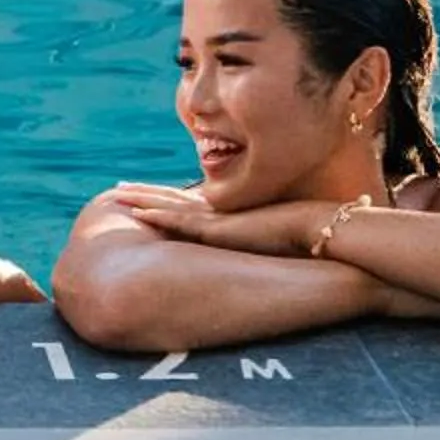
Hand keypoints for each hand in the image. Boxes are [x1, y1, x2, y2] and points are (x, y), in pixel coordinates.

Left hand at [110, 183, 329, 257]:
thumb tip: (272, 251)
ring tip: (116, 195)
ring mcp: (218, 218)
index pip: (190, 203)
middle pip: (172, 199)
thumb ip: (267, 243)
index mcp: (231, 214)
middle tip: (119, 189)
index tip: (146, 193)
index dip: (166, 197)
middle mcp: (220, 212)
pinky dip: (158, 215)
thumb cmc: (308, 238)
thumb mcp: (279, 241)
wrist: (323, 230)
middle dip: (145, 193)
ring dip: (142, 200)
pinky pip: (181, 221)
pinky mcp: (220, 229)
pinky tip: (138, 213)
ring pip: (169, 205)